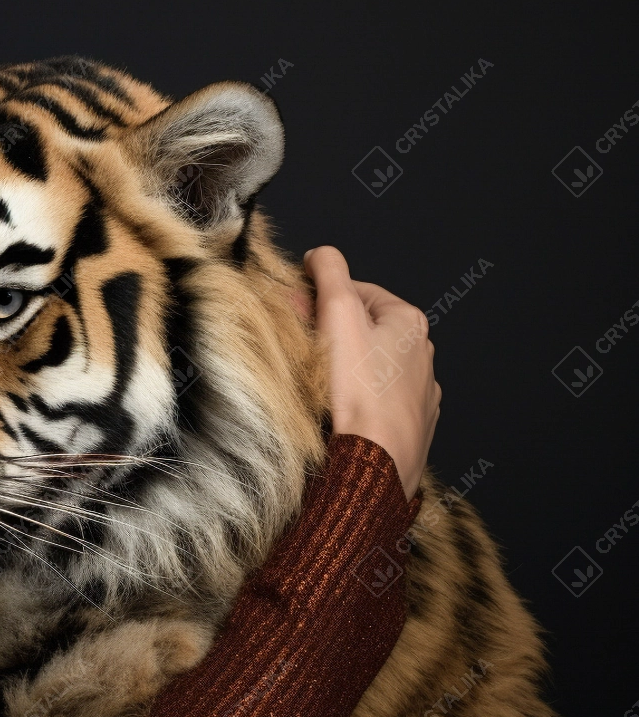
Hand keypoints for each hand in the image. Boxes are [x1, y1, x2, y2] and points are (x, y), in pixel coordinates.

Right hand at [295, 246, 440, 499]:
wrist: (375, 462)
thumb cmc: (358, 390)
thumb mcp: (337, 312)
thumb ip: (329, 271)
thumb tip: (320, 254)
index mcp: (408, 321)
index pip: (355, 291)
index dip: (319, 298)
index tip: (295, 314)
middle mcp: (422, 355)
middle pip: (363, 329)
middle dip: (329, 334)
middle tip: (300, 348)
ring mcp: (419, 393)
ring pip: (371, 367)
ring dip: (344, 368)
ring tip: (317, 383)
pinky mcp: (410, 426)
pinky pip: (377, 401)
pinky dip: (357, 400)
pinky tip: (338, 410)